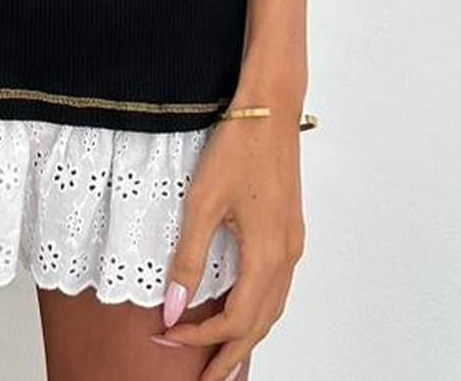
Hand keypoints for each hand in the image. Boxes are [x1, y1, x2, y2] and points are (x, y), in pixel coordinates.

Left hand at [151, 112, 305, 378]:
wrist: (270, 107)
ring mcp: (292, 242)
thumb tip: (172, 307)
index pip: (235, 319)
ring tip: (221, 358)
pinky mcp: (289, 229)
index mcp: (267, 254)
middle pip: (260, 324)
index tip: (168, 341)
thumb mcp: (203, 203)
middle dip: (229, 354)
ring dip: (246, 335)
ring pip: (272, 308)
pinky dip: (257, 309)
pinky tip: (240, 311)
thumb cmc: (238, 146)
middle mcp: (286, 255)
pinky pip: (276, 286)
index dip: (201, 338)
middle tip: (204, 380)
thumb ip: (189, 260)